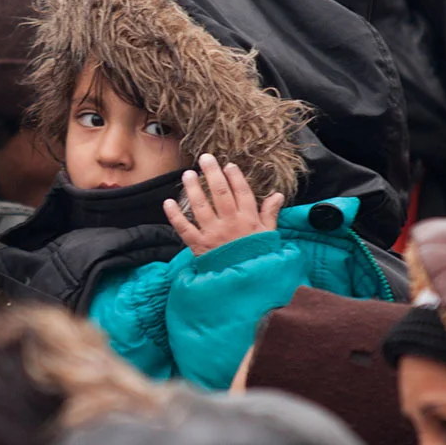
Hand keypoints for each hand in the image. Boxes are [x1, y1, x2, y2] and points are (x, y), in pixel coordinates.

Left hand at [163, 154, 283, 253]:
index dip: (235, 178)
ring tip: (188, 174)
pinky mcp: (199, 246)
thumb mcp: (269, 237)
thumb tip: (277, 195)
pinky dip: (175, 215)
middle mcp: (230, 224)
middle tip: (205, 158)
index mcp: (248, 221)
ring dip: (193, 188)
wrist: (246, 286)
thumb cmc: (258, 259)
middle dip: (212, 174)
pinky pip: (184, 228)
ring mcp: (213, 234)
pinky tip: (168, 202)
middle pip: (220, 193)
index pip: (242, 193)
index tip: (228, 165)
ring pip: (201, 206)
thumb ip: (270, 214)